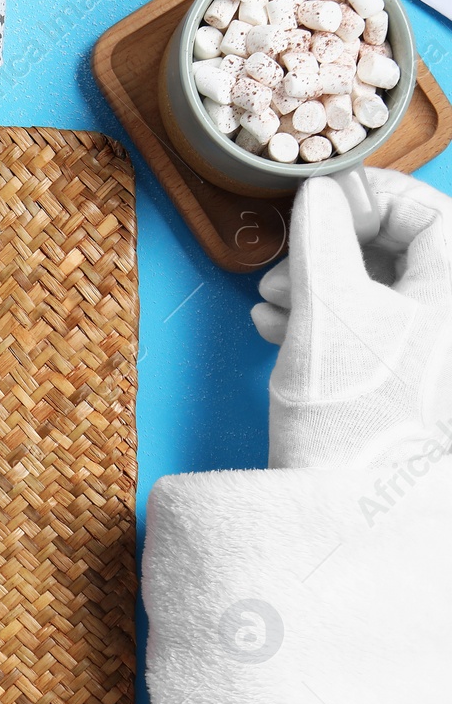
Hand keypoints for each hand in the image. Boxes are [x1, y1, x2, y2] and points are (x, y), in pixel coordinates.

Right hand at [250, 168, 451, 467]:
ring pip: (380, 292)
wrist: (345, 508)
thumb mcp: (326, 308)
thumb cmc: (349, 412)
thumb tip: (320, 195)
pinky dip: (323, 320)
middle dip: (335, 247)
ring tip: (272, 300)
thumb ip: (323, 237)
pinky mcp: (404, 387)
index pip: (431, 213)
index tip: (322, 205)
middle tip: (289, 259)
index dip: (372, 198)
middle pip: (403, 252)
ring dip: (318, 284)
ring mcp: (431, 359)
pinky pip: (370, 331)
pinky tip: (278, 327)